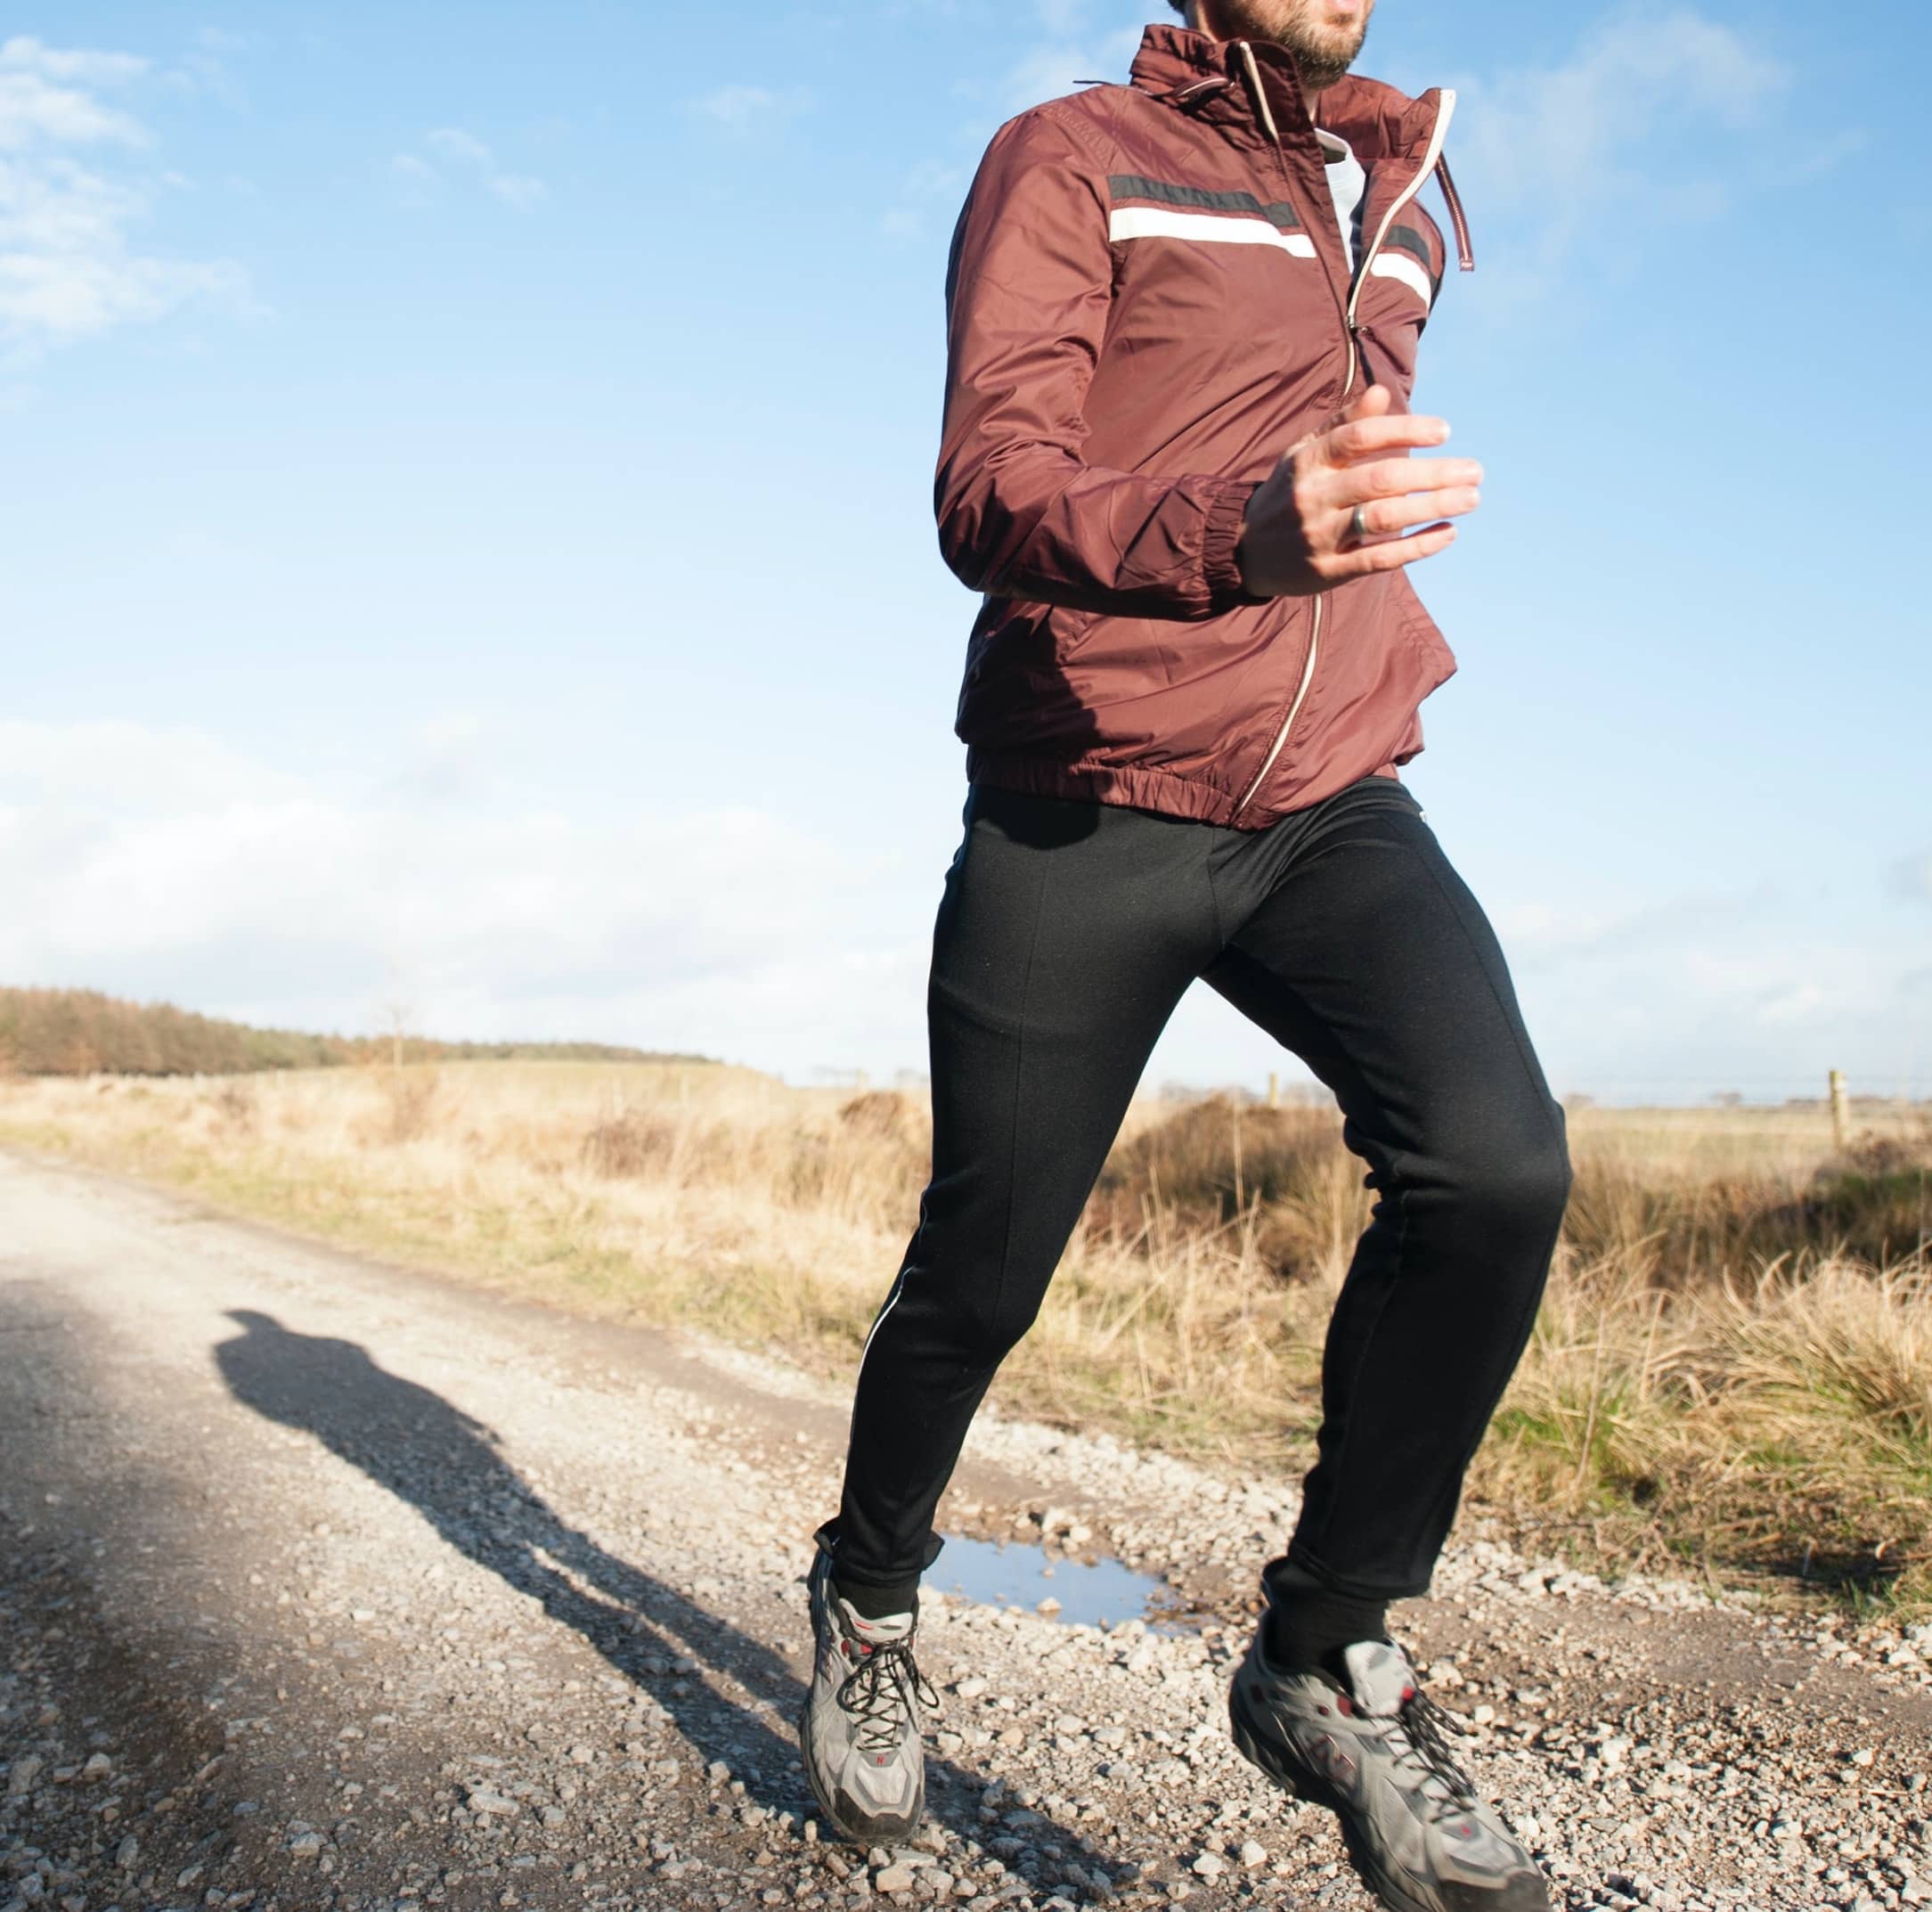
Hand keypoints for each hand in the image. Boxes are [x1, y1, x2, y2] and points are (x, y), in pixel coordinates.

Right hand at [1235, 385, 1482, 597]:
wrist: (1245, 550)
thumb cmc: (1289, 491)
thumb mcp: (1307, 452)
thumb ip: (1344, 423)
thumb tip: (1384, 392)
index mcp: (1308, 461)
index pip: (1360, 437)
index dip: (1405, 430)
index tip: (1445, 431)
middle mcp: (1312, 497)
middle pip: (1380, 479)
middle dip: (1433, 474)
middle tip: (1474, 471)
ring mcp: (1319, 536)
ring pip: (1383, 518)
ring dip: (1433, 507)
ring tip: (1471, 499)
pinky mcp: (1328, 572)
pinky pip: (1380, 559)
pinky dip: (1418, 546)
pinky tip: (1448, 533)